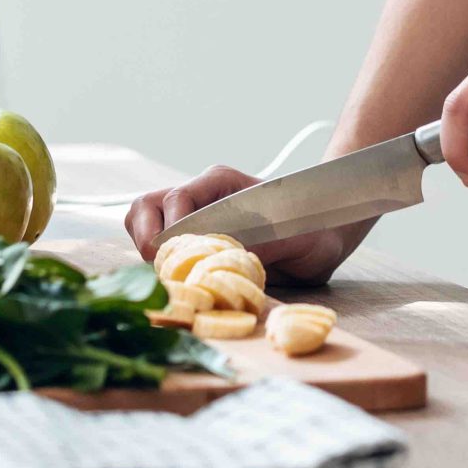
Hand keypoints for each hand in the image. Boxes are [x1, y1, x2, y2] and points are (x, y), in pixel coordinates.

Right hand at [124, 164, 355, 287]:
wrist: (323, 234)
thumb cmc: (312, 228)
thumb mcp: (295, 236)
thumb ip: (260, 243)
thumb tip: (221, 258)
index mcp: (221, 183)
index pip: (178, 198)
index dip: (172, 229)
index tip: (179, 257)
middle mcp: (200, 196)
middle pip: (147, 206)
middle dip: (146, 238)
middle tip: (163, 269)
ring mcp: (192, 216)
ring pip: (143, 222)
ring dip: (146, 250)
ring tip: (166, 278)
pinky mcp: (191, 239)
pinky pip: (157, 245)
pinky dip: (156, 264)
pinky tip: (176, 284)